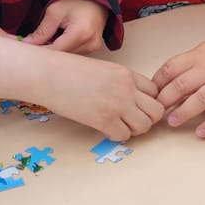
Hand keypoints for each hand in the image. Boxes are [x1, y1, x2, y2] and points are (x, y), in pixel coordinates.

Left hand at [27, 0, 107, 53]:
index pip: (55, 51)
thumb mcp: (55, 11)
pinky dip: (63, 50)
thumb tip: (28, 44)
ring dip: (54, 51)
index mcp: (81, 33)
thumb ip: (42, 31)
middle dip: (45, 53)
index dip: (39, 52)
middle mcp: (90, 43)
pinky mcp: (93, 48)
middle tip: (32, 44)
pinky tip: (57, 41)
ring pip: (67, 58)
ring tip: (46, 40)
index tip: (25, 49)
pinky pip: (73, 54)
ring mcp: (93, 47)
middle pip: (61, 57)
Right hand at [39, 51, 162, 141]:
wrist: (47, 74)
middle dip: (147, 119)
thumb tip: (128, 98)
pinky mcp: (104, 120)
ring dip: (134, 129)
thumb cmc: (67, 70)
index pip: (155, 92)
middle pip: (156, 111)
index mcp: (127, 74)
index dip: (148, 102)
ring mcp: (117, 105)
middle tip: (131, 120)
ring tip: (119, 125)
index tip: (136, 107)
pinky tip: (106, 129)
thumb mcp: (102, 68)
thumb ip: (119, 81)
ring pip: (144, 126)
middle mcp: (127, 89)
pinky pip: (124, 136)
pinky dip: (117, 136)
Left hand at [153, 30, 204, 138]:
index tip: (149, 95)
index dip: (157, 83)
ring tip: (172, 122)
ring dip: (184, 112)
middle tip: (154, 112)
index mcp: (199, 57)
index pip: (171, 68)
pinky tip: (201, 132)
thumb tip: (163, 82)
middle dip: (165, 100)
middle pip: (182, 85)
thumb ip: (186, 65)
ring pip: (201, 99)